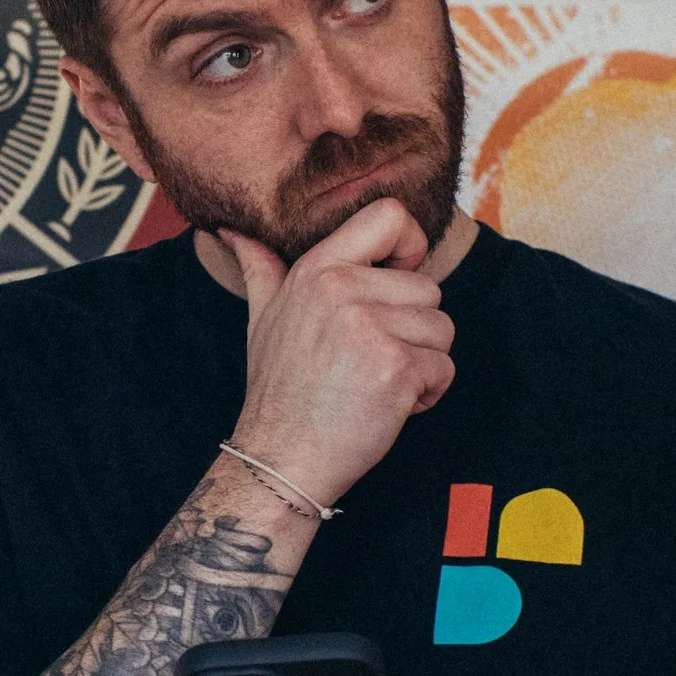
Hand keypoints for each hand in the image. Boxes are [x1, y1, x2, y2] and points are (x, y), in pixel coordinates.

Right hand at [222, 199, 456, 507]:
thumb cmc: (279, 391)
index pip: (390, 215)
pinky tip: (390, 406)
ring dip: (423, 364)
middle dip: (415, 331)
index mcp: (317, 270)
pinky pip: (444, 368)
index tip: (397, 280)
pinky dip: (428, 393)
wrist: (281, 459)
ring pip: (442, 329)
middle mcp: (341, 290)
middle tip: (372, 362)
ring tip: (378, 383)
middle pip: (429, 288)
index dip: (410, 245)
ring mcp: (369, 328)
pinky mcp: (395, 368)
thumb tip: (231, 231)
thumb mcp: (262, 319)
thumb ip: (260, 269)